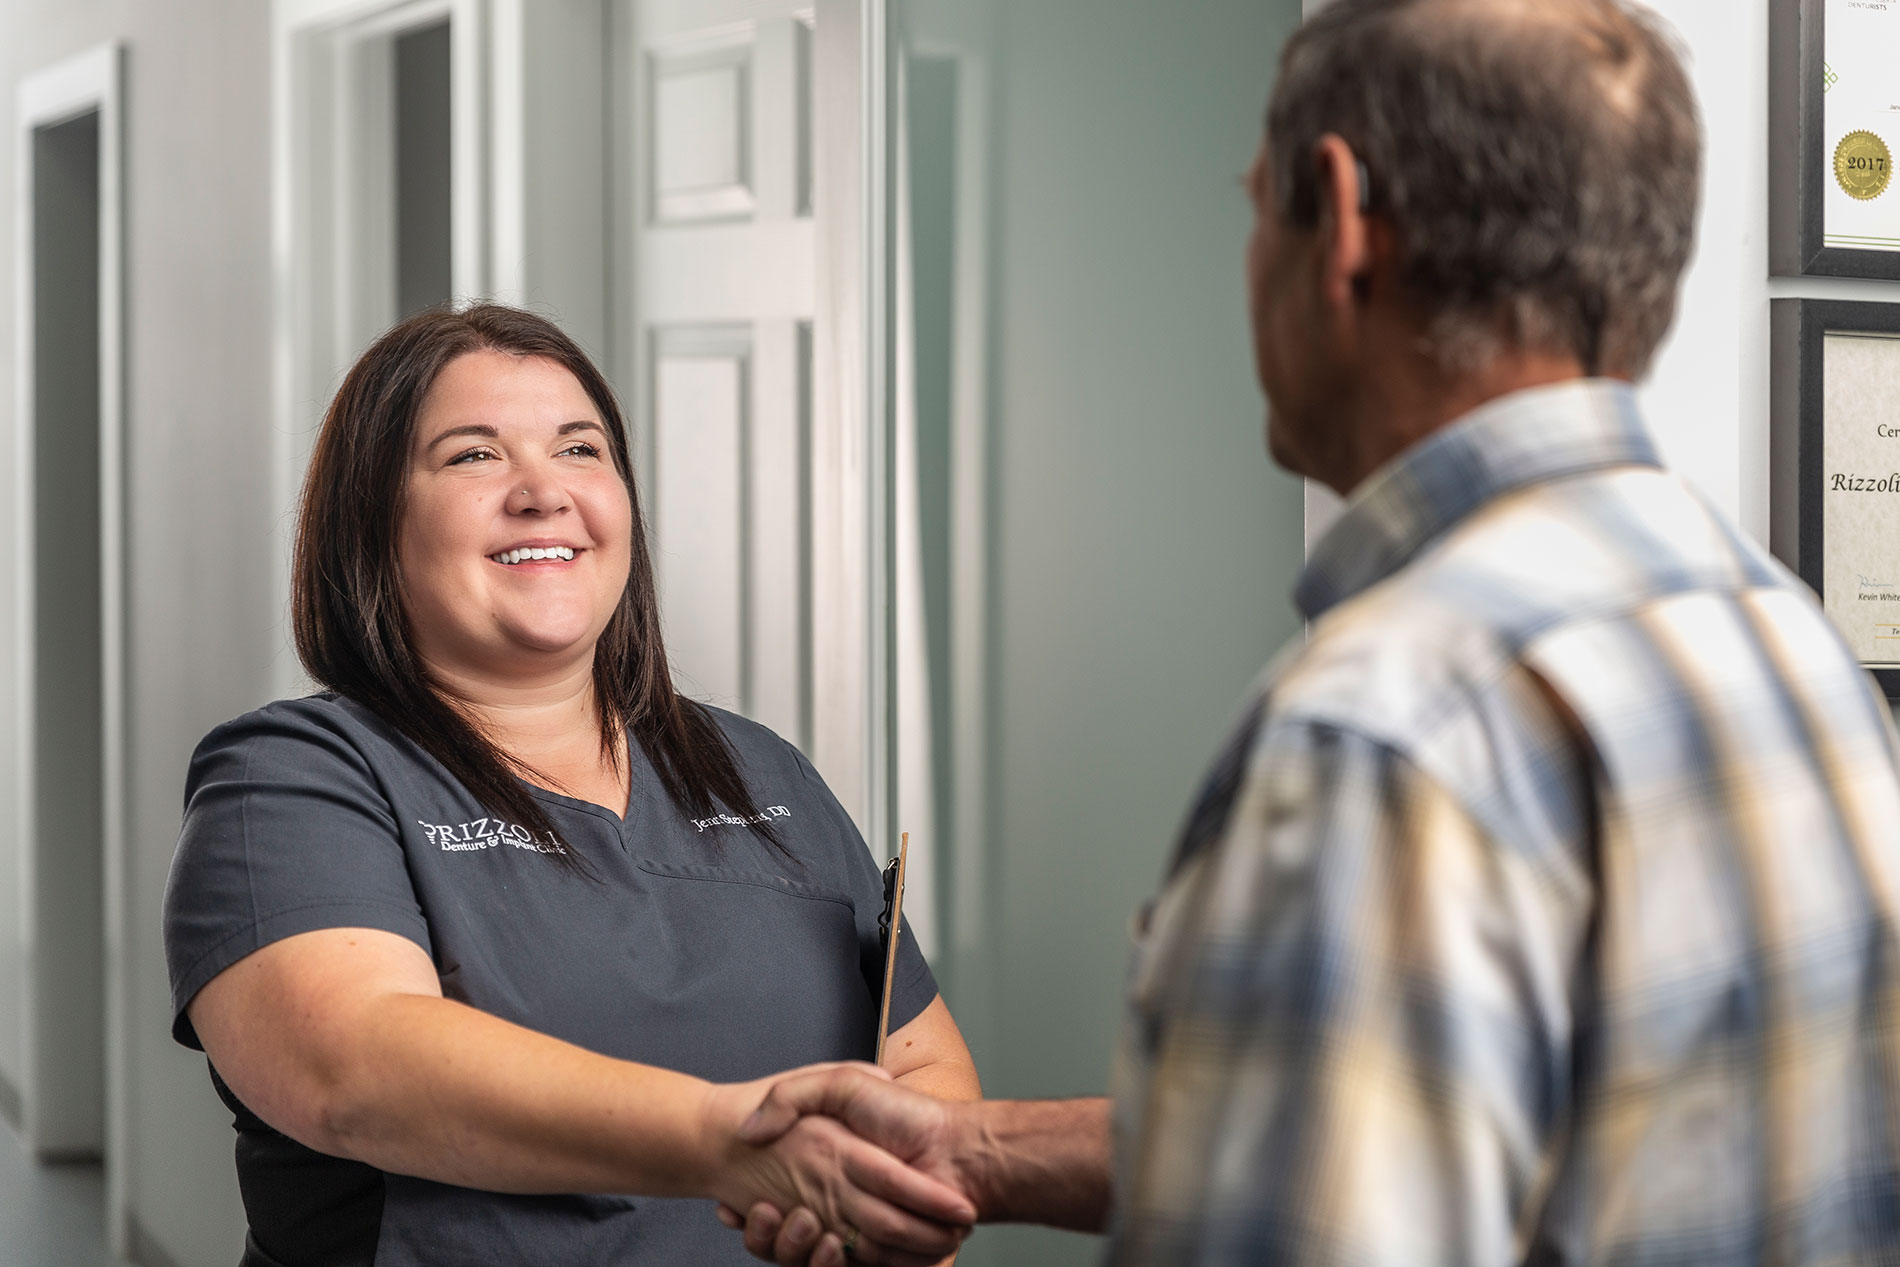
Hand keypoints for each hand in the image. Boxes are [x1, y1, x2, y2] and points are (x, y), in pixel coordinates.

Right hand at [701, 1066, 973, 1263]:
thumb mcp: (842, 1082)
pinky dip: (831, 1263)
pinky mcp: (883, 1257)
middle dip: (773, 1234)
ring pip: (813, 1257)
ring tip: (805, 1225)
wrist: (962, 1150)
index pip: (778, 1199)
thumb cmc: (907, 1114)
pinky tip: (829, 1244)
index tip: (729, 1207)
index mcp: (828, 1166)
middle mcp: (840, 1202)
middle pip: (792, 1235)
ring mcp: (860, 1231)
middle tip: (765, 1214)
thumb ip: (796, 1094)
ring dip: (799, 1250)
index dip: (751, 1212)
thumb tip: (754, 1127)